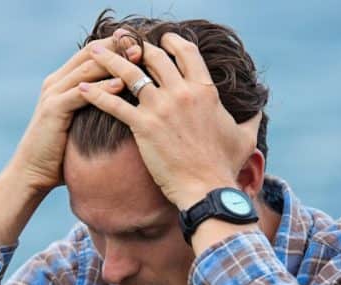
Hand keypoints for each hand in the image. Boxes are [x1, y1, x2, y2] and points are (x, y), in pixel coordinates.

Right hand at [4, 31, 138, 193]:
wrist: (32, 172)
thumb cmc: (61, 153)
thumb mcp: (81, 123)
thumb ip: (97, 108)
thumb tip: (128, 106)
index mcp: (63, 81)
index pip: (93, 52)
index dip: (118, 45)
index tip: (143, 44)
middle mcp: (56, 81)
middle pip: (91, 53)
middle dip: (118, 47)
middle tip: (144, 45)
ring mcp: (53, 94)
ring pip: (87, 68)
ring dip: (114, 62)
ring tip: (138, 58)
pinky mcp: (53, 109)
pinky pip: (81, 93)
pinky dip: (102, 87)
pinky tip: (122, 85)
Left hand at [78, 33, 261, 209]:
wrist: (207, 189)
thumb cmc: (225, 166)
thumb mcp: (245, 137)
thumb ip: (251, 118)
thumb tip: (260, 108)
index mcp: (205, 90)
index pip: (186, 52)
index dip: (171, 42)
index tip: (160, 40)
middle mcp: (182, 92)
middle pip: (154, 57)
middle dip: (136, 46)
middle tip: (122, 42)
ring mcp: (161, 108)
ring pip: (129, 73)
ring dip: (109, 59)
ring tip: (93, 52)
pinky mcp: (143, 126)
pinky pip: (113, 104)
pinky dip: (95, 94)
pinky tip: (81, 89)